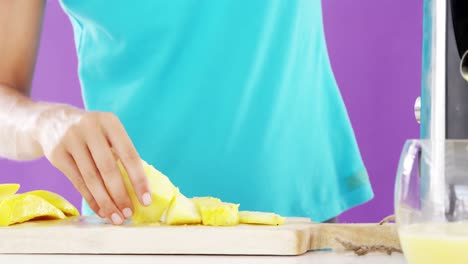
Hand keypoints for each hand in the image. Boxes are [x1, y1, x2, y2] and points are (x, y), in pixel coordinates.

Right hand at [34, 104, 151, 224]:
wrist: (52, 122)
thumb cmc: (92, 133)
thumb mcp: (108, 133)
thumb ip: (122, 154)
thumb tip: (139, 190)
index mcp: (110, 122)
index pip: (129, 154)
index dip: (139, 179)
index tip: (146, 200)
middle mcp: (89, 128)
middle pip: (108, 168)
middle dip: (121, 194)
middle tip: (129, 214)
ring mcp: (70, 140)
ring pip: (91, 178)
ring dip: (106, 202)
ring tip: (116, 217)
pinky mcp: (57, 154)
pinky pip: (78, 182)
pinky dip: (91, 199)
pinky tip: (101, 211)